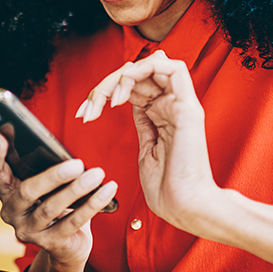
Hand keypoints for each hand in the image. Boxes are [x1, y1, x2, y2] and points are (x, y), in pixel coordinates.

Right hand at [0, 133, 118, 271]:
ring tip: (97, 175)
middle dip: (53, 176)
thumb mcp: (46, 187)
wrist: (67, 246)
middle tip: (77, 164)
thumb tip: (61, 148)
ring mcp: (29, 230)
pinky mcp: (50, 243)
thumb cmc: (57, 207)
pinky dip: (92, 204)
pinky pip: (73, 222)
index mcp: (7, 192)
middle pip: (27, 192)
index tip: (3, 133)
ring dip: (76, 189)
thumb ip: (43, 169)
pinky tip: (107, 191)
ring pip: (51, 208)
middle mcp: (12, 212)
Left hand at [79, 50, 228, 232]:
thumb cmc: (168, 189)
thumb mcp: (147, 149)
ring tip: (107, 99)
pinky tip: (124, 94)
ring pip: (153, 64)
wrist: (186, 207)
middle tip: (90, 106)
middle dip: (107, 84)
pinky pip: (172, 69)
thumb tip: (131, 103)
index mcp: (164, 115)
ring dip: (122, 75)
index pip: (135, 86)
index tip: (84, 113)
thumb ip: (143, 123)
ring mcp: (182, 105)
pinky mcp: (188, 108)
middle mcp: (174, 106)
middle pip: (140, 73)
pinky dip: (142, 71)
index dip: (107, 91)